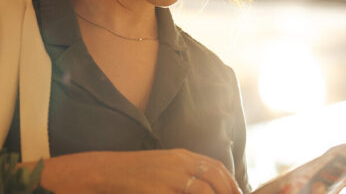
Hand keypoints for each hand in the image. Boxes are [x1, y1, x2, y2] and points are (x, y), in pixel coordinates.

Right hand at [97, 148, 241, 193]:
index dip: (230, 181)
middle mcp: (178, 164)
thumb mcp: (163, 164)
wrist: (108, 171)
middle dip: (229, 191)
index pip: (215, 166)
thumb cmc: (135, 171)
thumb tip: (204, 185)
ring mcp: (169, 178)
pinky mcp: (159, 191)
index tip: (237, 193)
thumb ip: (183, 170)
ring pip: (204, 190)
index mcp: (180, 156)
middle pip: (214, 176)